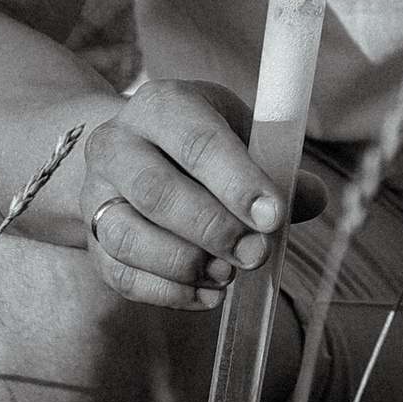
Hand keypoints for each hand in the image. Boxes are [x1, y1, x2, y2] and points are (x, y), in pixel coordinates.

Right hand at [74, 84, 286, 310]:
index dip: (237, 182)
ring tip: (229, 275)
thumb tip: (311, 198)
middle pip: (157, 192)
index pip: (197, 141)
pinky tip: (207, 295)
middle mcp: (117, 145)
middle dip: (213, 229)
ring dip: (185, 263)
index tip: (273, 217)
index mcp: (162, 106)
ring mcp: (95, 194)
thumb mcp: (241, 134)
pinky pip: (119, 273)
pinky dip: (166, 292)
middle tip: (256, 253)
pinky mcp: (90, 238)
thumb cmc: (202, 143)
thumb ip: (277, 167)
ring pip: (128, 236)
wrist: (133, 151)